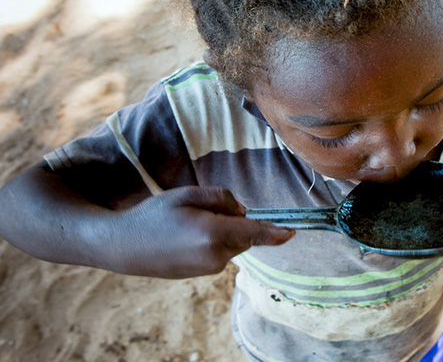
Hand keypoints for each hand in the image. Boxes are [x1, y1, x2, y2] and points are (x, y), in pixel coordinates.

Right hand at [104, 186, 294, 277]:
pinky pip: (220, 254)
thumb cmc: (154, 216)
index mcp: (213, 233)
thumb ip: (222, 198)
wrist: (123, 246)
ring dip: (222, 233)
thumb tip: (243, 211)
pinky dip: (212, 243)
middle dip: (235, 222)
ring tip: (187, 226)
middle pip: (244, 236)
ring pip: (232, 245)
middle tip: (201, 212)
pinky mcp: (202, 275)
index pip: (255, 233)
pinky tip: (185, 238)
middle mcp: (215, 255)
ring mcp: (208, 269)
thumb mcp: (187, 194)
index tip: (292, 233)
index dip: (275, 233)